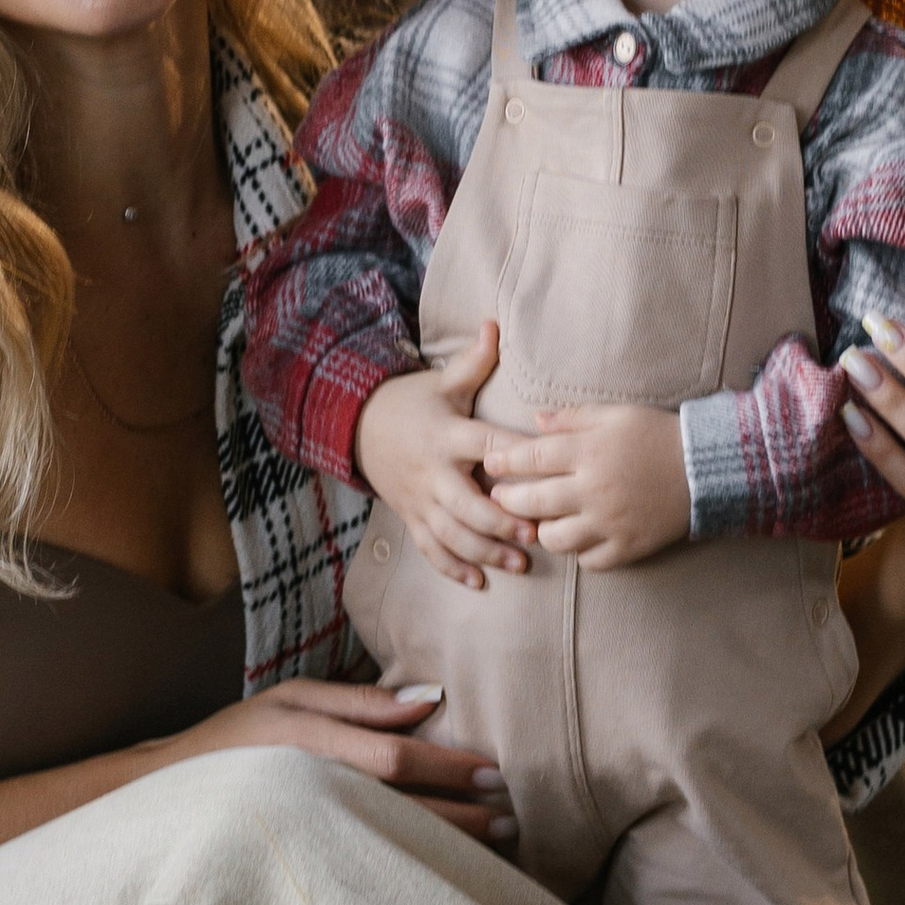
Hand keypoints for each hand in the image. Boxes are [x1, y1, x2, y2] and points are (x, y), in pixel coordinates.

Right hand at [165, 676, 514, 845]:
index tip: (495, 772)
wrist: (168, 792)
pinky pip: (370, 863)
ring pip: (391, 842)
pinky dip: (413, 864)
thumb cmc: (238, 737)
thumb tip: (430, 700)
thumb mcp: (294, 699)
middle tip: (511, 817)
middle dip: (463, 814)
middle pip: (402, 808)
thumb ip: (361, 703)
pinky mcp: (306, 859)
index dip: (449, 769)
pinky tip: (446, 866)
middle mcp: (312, 790)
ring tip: (494, 843)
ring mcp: (308, 832)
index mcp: (310, 745)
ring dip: (448, 844)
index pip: (396, 761)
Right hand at [354, 321, 536, 589]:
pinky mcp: (411, 517)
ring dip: (487, 551)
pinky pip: (432, 549)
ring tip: (521, 563)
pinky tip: (480, 581)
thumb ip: (473, 362)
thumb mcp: (440, 382)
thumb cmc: (410, 403)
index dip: (517, 461)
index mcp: (448, 436)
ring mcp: (421, 500)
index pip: (488, 447)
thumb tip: (494, 324)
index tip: (548, 472)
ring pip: (454, 534)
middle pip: (469, 504)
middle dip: (503, 522)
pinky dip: (454, 567)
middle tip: (538, 533)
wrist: (356, 427)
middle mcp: (434, 473)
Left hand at [481, 402, 690, 570]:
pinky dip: (579, 552)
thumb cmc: (658, 434)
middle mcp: (594, 490)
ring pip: (555, 538)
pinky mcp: (628, 547)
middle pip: (533, 502)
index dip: (504, 461)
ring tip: (539, 521)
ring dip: (541, 530)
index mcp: (589, 452)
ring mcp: (610, 523)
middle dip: (508, 500)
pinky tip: (578, 537)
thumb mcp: (616, 414)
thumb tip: (534, 421)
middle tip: (500, 497)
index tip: (490, 464)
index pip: (530, 457)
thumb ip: (572, 417)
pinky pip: (589, 561)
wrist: (707, 468)